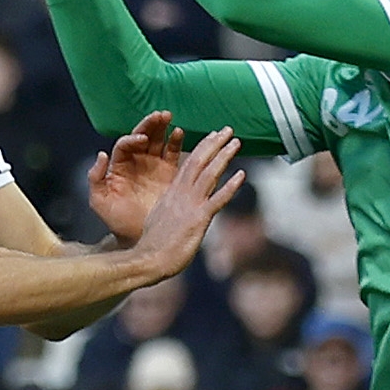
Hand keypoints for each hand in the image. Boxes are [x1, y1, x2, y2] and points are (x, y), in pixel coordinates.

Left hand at [87, 111, 187, 242]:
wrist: (138, 238)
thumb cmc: (117, 222)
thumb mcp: (100, 202)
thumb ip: (95, 179)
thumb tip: (101, 155)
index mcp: (119, 166)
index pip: (125, 144)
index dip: (132, 138)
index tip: (141, 139)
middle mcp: (137, 162)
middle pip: (143, 136)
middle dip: (150, 124)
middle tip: (160, 115)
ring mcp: (154, 166)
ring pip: (158, 140)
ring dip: (163, 127)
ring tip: (169, 118)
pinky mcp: (169, 173)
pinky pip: (173, 154)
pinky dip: (176, 142)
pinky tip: (179, 133)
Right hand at [127, 129, 243, 280]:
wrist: (148, 259)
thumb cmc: (154, 245)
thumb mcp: (160, 219)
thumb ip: (172, 209)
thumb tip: (179, 208)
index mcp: (172, 193)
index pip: (188, 164)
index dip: (202, 148)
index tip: (213, 136)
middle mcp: (181, 194)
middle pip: (199, 162)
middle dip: (214, 144)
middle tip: (228, 129)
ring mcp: (190, 205)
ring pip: (209, 174)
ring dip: (223, 157)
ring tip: (236, 142)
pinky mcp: (198, 219)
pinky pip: (217, 200)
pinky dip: (230, 187)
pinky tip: (241, 175)